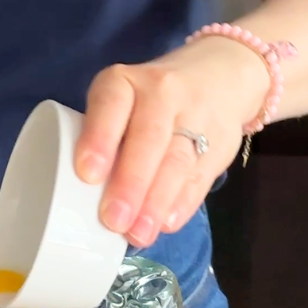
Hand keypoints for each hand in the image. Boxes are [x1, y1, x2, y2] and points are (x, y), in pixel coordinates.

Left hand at [74, 36, 272, 247]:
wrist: (218, 75)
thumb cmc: (148, 99)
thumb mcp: (122, 100)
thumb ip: (107, 136)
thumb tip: (87, 195)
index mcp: (125, 82)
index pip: (111, 105)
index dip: (99, 138)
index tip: (88, 174)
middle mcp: (162, 93)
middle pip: (148, 139)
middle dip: (131, 183)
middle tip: (114, 220)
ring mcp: (195, 117)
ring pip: (177, 161)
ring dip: (156, 201)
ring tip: (139, 233)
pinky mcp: (220, 143)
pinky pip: (200, 176)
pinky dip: (183, 203)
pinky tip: (168, 223)